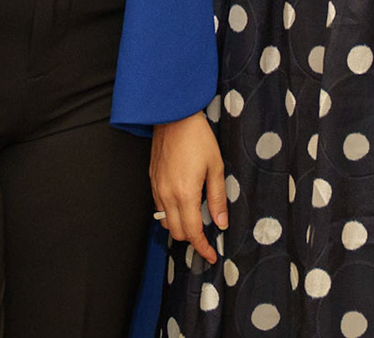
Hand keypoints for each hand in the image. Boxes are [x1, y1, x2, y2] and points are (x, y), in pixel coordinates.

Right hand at [151, 111, 227, 264]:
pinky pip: (159, 208)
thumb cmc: (198, 138)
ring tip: (196, 221)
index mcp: (185, 194)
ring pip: (165, 222)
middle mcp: (167, 195)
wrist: (173, 116)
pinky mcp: (152, 181)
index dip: (202, 248)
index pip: (192, 232)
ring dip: (180, 227)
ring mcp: (157, 188)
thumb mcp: (216, 167)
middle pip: (176, 232)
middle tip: (207, 237)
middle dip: (192, 239)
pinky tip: (183, 205)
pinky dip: (170, 214)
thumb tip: (221, 223)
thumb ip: (217, 198)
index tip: (211, 255)